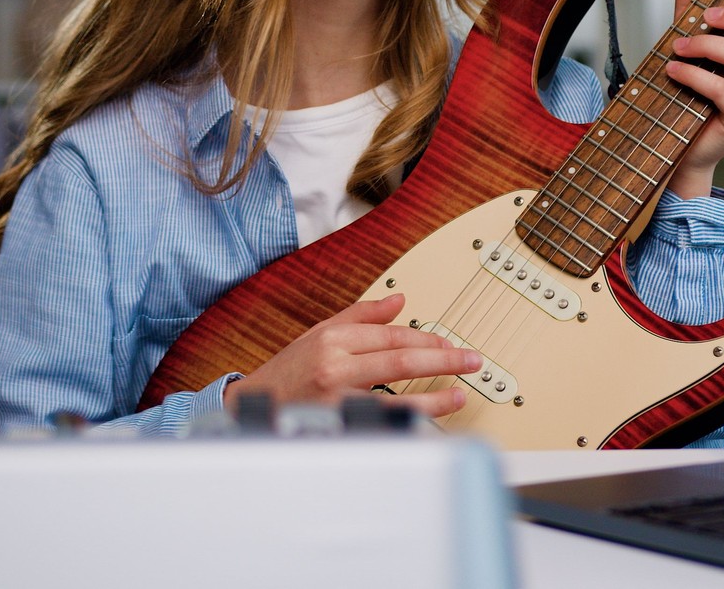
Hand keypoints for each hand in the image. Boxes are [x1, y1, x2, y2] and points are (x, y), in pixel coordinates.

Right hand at [224, 294, 482, 417]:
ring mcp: (335, 397)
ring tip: (459, 393)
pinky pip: (379, 424)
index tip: (449, 344)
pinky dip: (406, 422)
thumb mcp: (319, 332)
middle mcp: (334, 364)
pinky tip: (428, 422)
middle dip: (441, 358)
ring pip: (394, 396)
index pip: (391, 335)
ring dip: (433, 396)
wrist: (252, 407)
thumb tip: (399, 299)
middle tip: (470, 360)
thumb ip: (361, 315)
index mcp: (333, 337)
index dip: (425, 339)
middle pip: (399, 358)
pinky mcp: (335, 424)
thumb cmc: (288, 372)